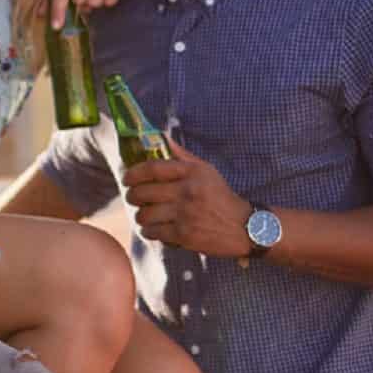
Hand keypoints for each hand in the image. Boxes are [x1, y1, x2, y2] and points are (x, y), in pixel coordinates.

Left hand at [122, 135, 252, 257]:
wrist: (245, 228)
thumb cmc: (221, 197)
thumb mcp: (206, 171)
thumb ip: (182, 156)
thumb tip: (160, 137)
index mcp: (192, 172)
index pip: (152, 168)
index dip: (133, 173)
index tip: (127, 178)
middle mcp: (187, 191)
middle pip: (143, 192)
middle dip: (132, 196)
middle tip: (134, 198)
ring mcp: (185, 214)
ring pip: (145, 214)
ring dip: (141, 216)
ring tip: (145, 215)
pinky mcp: (184, 234)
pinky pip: (153, 232)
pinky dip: (149, 231)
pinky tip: (154, 229)